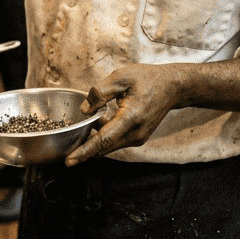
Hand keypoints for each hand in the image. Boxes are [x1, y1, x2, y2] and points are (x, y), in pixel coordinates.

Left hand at [64, 64, 187, 166]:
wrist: (172, 87)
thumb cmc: (147, 79)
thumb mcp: (121, 77)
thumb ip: (100, 92)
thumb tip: (84, 110)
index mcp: (131, 117)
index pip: (104, 140)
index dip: (85, 151)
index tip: (70, 161)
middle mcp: (136, 133)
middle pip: (104, 148)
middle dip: (85, 149)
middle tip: (67, 147)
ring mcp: (138, 138)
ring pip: (109, 146)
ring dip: (95, 140)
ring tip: (86, 124)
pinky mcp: (138, 138)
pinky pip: (116, 142)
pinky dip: (104, 136)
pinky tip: (99, 122)